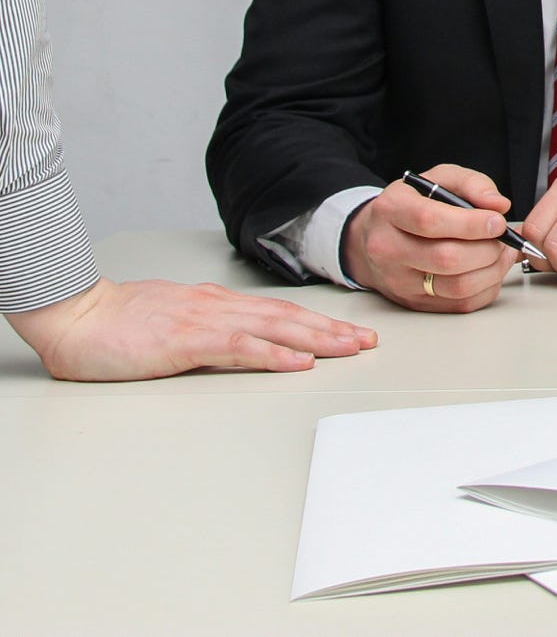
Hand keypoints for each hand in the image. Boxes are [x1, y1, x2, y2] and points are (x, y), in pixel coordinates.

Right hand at [6, 277, 376, 380]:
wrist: (79, 316)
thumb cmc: (119, 323)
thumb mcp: (174, 324)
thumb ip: (208, 331)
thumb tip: (238, 344)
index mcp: (218, 304)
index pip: (280, 313)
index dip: (318, 323)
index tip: (349, 333)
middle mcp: (220, 307)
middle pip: (288, 318)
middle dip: (332, 331)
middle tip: (367, 343)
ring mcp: (206, 322)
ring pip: (275, 329)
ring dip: (318, 340)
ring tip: (350, 349)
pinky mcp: (187, 341)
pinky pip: (240, 348)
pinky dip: (275, 355)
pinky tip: (299, 362)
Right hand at [343, 163, 519, 313]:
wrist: (376, 236)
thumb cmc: (413, 204)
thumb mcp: (439, 179)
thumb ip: (471, 184)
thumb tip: (499, 205)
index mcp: (391, 210)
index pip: (430, 221)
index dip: (471, 223)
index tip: (497, 221)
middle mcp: (388, 248)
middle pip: (446, 258)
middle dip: (487, 248)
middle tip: (503, 238)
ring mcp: (399, 281)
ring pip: (457, 286)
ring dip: (492, 270)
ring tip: (502, 253)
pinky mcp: (414, 302)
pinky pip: (460, 304)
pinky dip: (487, 288)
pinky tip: (492, 270)